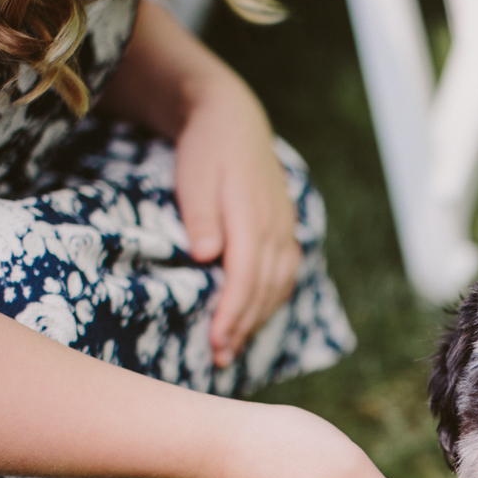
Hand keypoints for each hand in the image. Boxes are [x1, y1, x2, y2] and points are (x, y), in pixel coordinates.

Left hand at [174, 81, 298, 368]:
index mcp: (252, 216)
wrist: (233, 118)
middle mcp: (275, 228)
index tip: (215, 342)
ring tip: (233, 348)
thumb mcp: (193, 173)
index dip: (232, 313)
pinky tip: (253, 317)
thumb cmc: (206, 148)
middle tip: (219, 359)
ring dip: (256, 320)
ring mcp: (284, 230)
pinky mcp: (284, 232)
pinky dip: (269, 301)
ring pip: (277, 286)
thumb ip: (199, 214)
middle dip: (242, 327)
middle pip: (263, 289)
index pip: (245, 277)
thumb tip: (206, 255)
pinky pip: (284, 276)